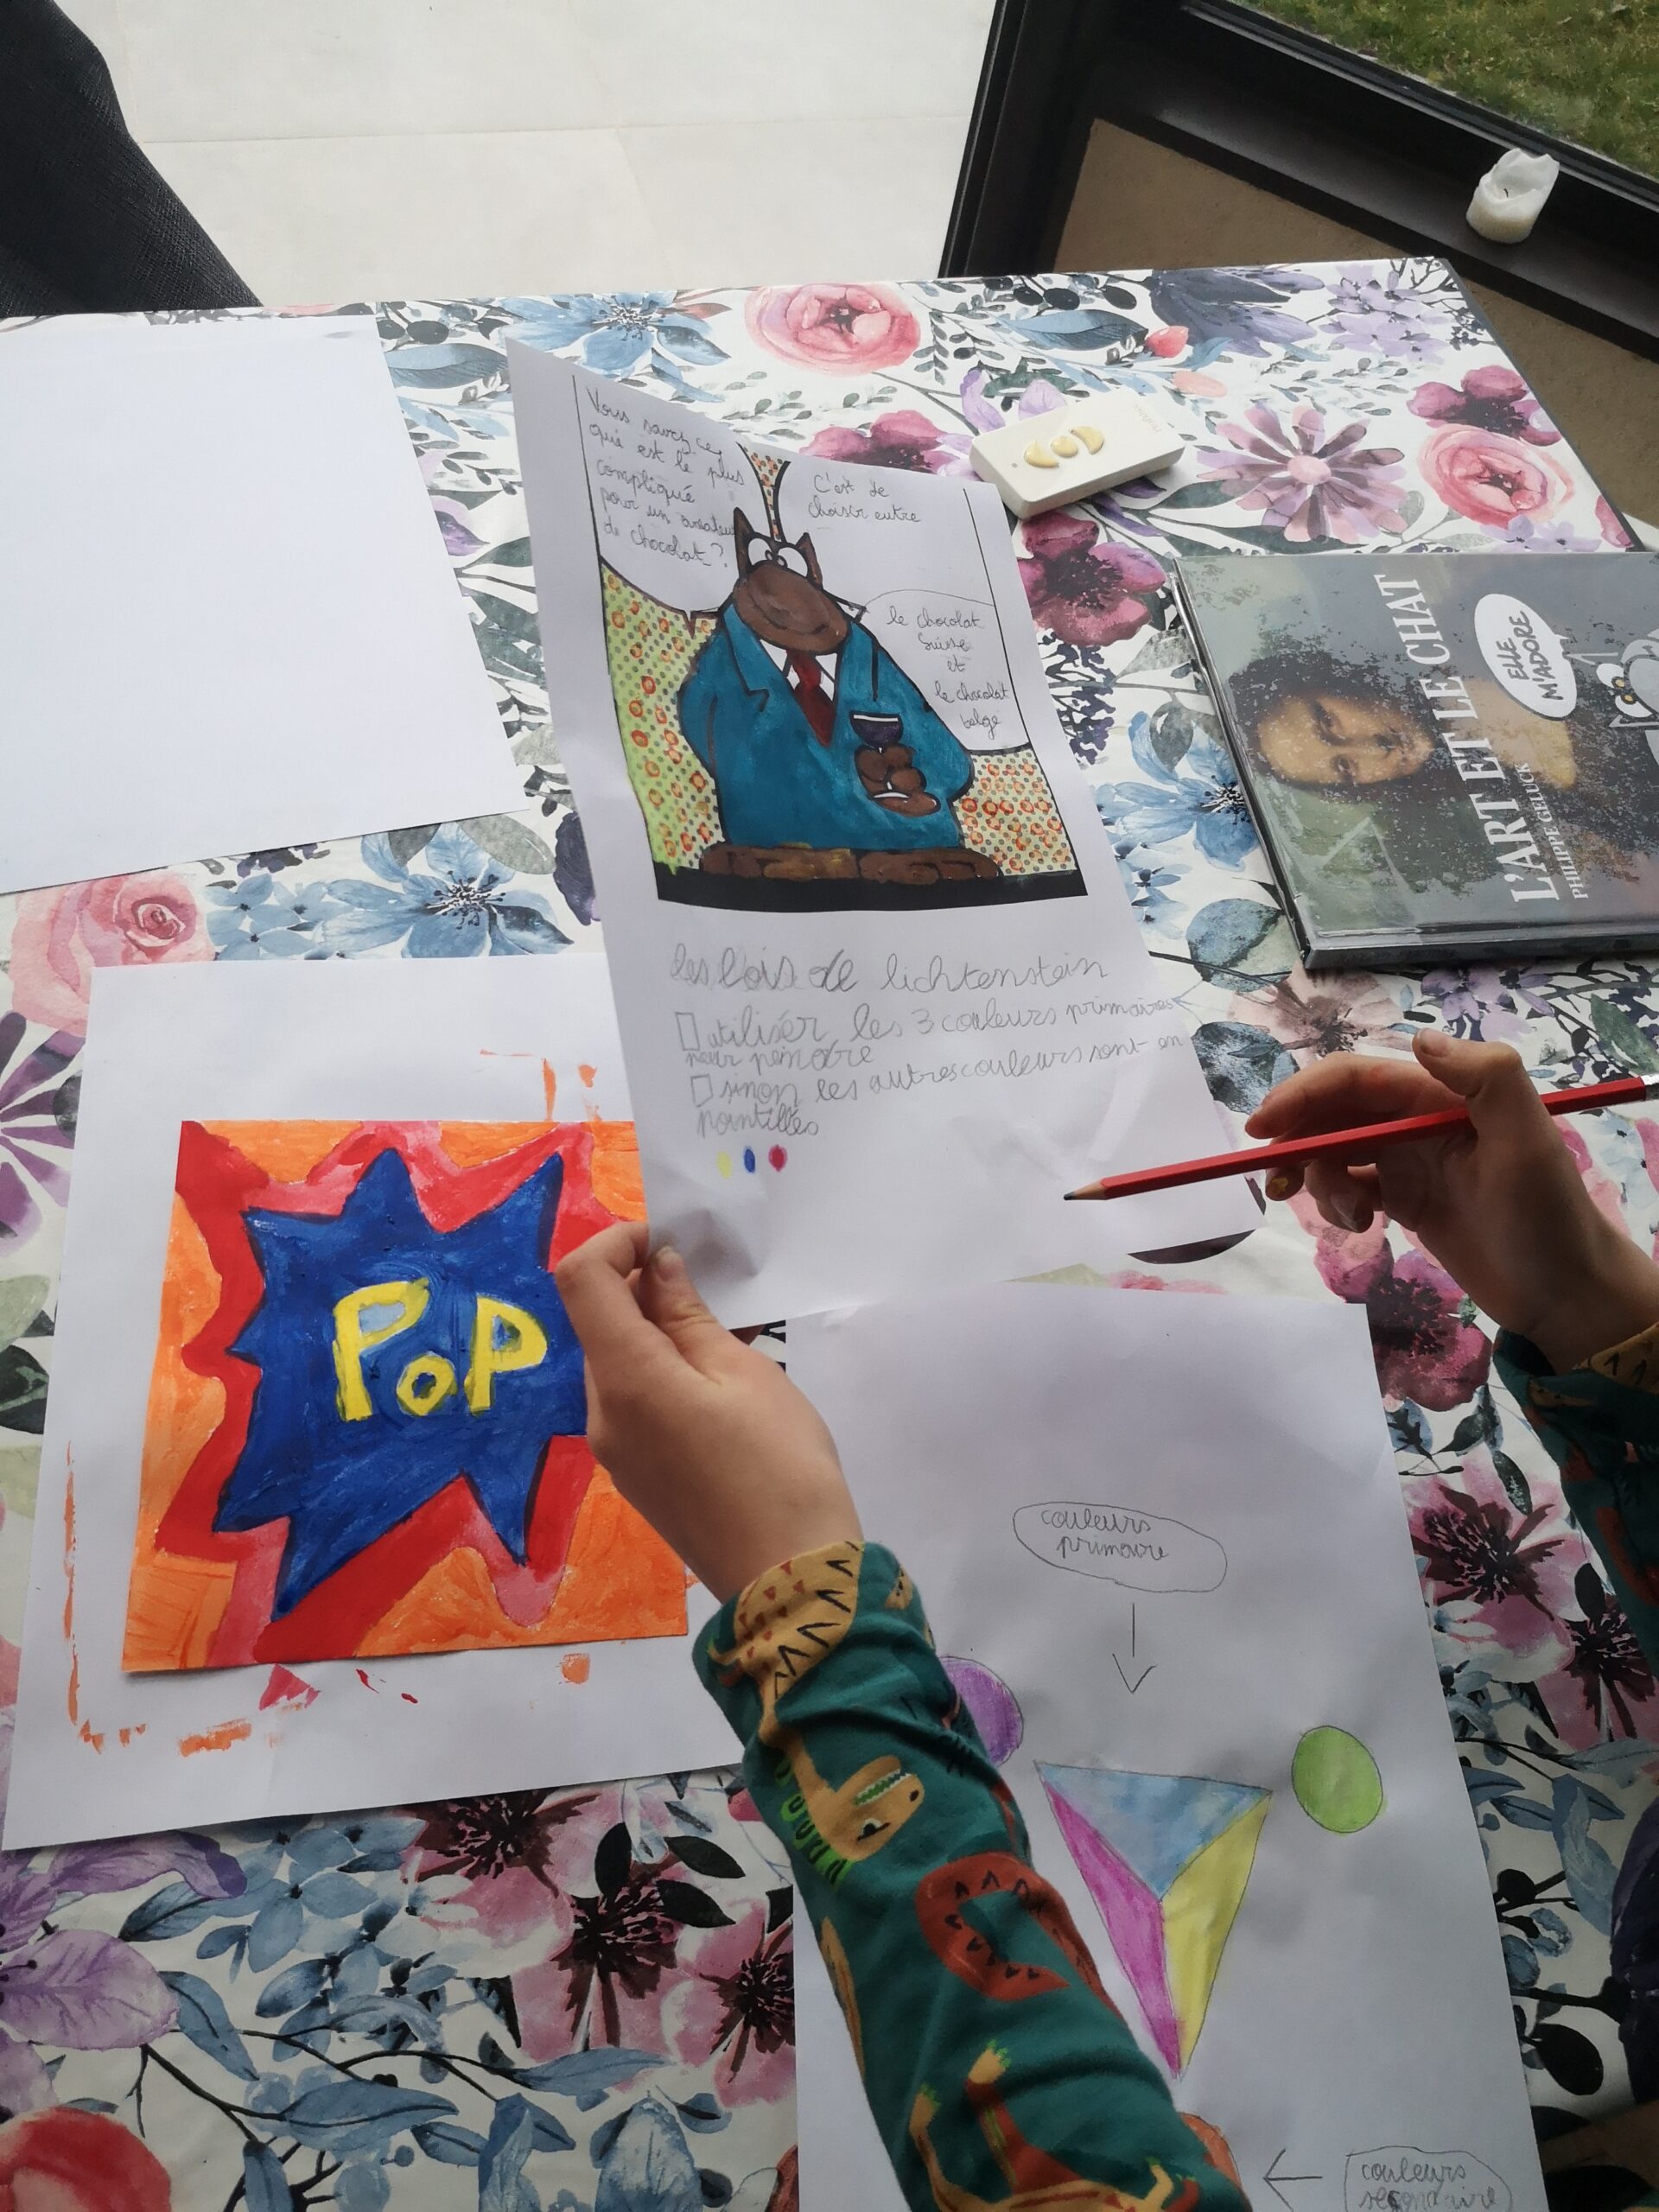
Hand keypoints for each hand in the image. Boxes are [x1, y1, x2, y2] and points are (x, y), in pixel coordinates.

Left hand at [555, 1223, 859, 1600]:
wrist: (790, 1580)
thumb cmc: (779, 1465)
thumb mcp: (744, 1372)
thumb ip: (689, 1317)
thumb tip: (657, 1269)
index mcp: (624, 1379)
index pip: (580, 1279)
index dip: (617, 1243)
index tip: (670, 1243)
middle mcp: (601, 1413)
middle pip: (598, 1322)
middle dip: (644, 1289)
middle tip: (715, 1289)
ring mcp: (614, 1450)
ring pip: (618, 1362)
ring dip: (657, 1333)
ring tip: (728, 1341)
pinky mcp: (635, 1475)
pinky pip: (633, 1402)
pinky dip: (662, 1373)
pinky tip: (719, 1387)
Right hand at [1247, 1032, 1658, 1373]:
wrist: (1566, 1293)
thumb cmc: (1547, 1218)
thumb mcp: (1527, 1142)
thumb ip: (1486, 1079)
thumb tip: (1418, 1041)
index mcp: (1442, 1096)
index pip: (1356, 1079)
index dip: (1303, 1095)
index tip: (1264, 1130)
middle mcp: (1420, 1120)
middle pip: (1336, 1112)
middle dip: (1298, 1139)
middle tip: (1279, 1181)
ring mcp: (1412, 1160)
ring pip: (1336, 1151)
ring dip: (1321, 1180)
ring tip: (1351, 1220)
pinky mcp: (1408, 1199)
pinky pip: (1351, 1185)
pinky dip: (1336, 1201)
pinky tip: (1359, 1227)